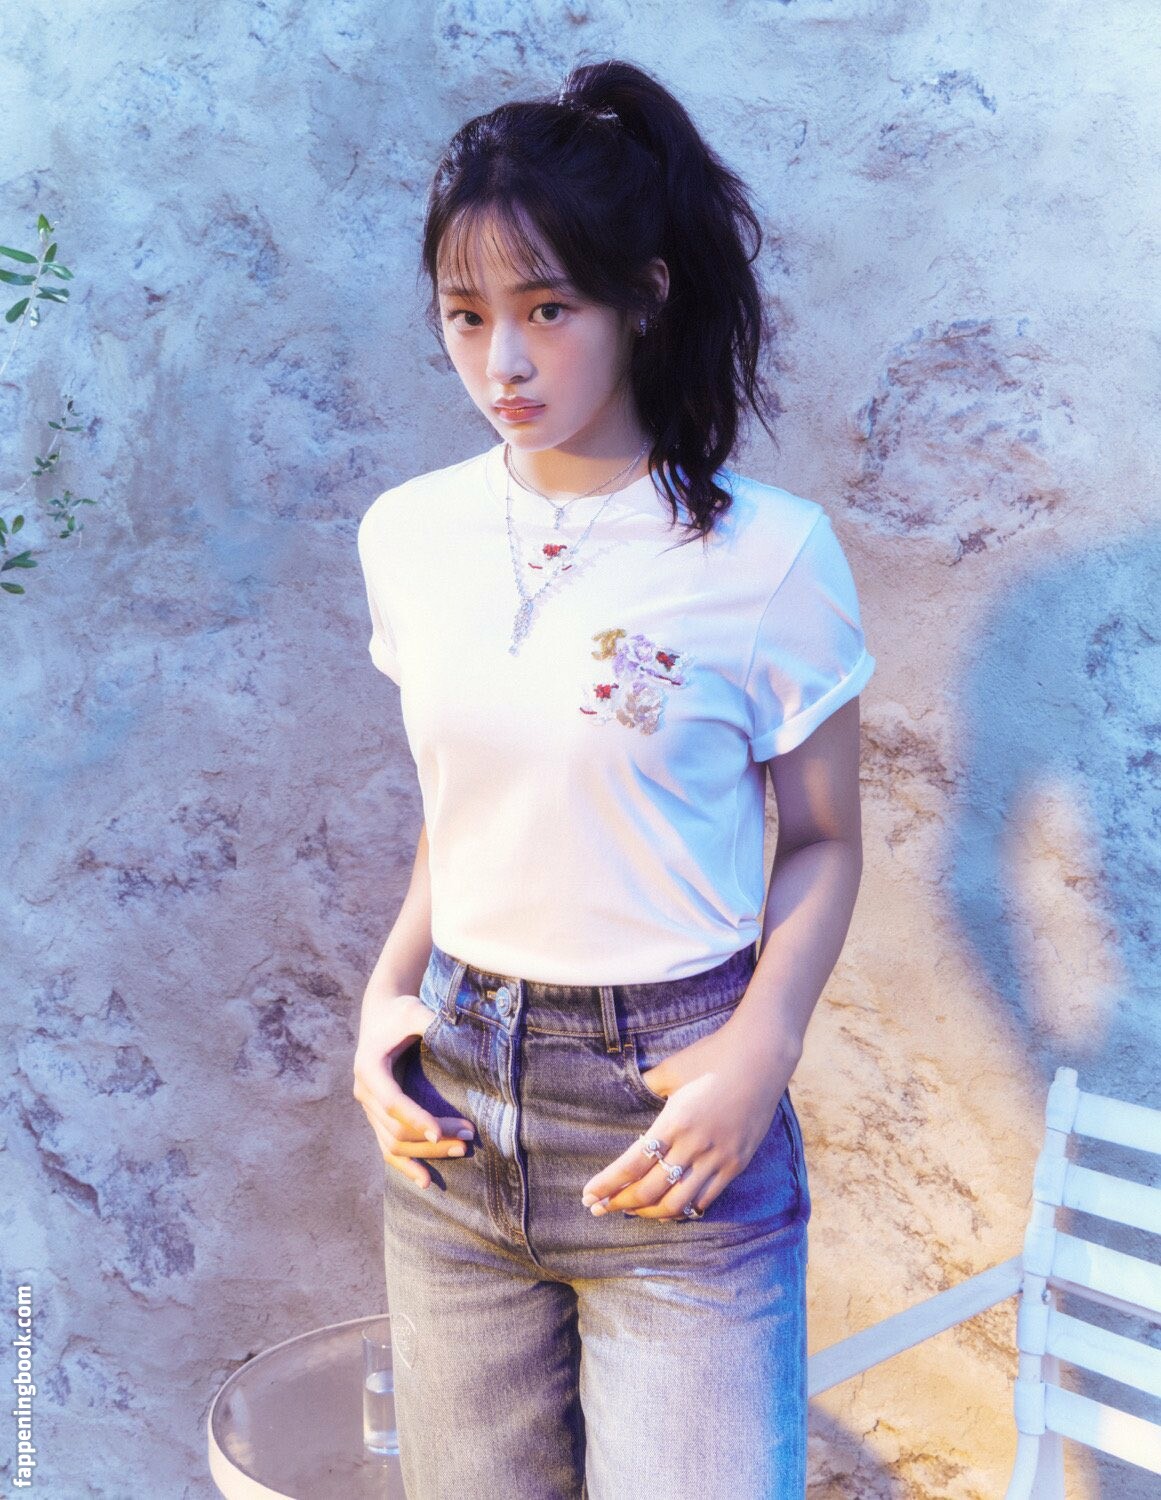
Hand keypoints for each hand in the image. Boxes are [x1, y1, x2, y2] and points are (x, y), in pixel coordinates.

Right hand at [353, 991, 475, 1188]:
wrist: (381, 1014)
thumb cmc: (400, 1011)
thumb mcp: (414, 1010)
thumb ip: (430, 1020)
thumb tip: (456, 1032)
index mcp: (369, 1068)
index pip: (393, 1102)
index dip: (416, 1119)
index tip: (441, 1131)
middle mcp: (364, 1092)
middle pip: (395, 1129)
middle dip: (431, 1139)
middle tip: (469, 1137)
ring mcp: (368, 1107)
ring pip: (391, 1144)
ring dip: (425, 1154)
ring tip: (461, 1150)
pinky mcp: (376, 1115)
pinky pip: (387, 1146)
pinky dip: (405, 1165)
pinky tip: (425, 1180)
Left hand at [580, 1017, 795, 1219]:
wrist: (763, 1055)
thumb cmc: (713, 1054)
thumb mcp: (673, 1068)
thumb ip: (649, 1087)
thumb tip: (627, 1095)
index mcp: (675, 1120)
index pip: (633, 1164)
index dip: (608, 1184)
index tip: (588, 1195)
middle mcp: (696, 1145)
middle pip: (650, 1190)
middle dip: (620, 1203)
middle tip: (599, 1208)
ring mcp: (719, 1157)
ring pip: (678, 1203)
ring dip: (648, 1212)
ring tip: (630, 1211)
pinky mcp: (737, 1164)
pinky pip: (706, 1199)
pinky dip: (683, 1209)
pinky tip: (668, 1208)